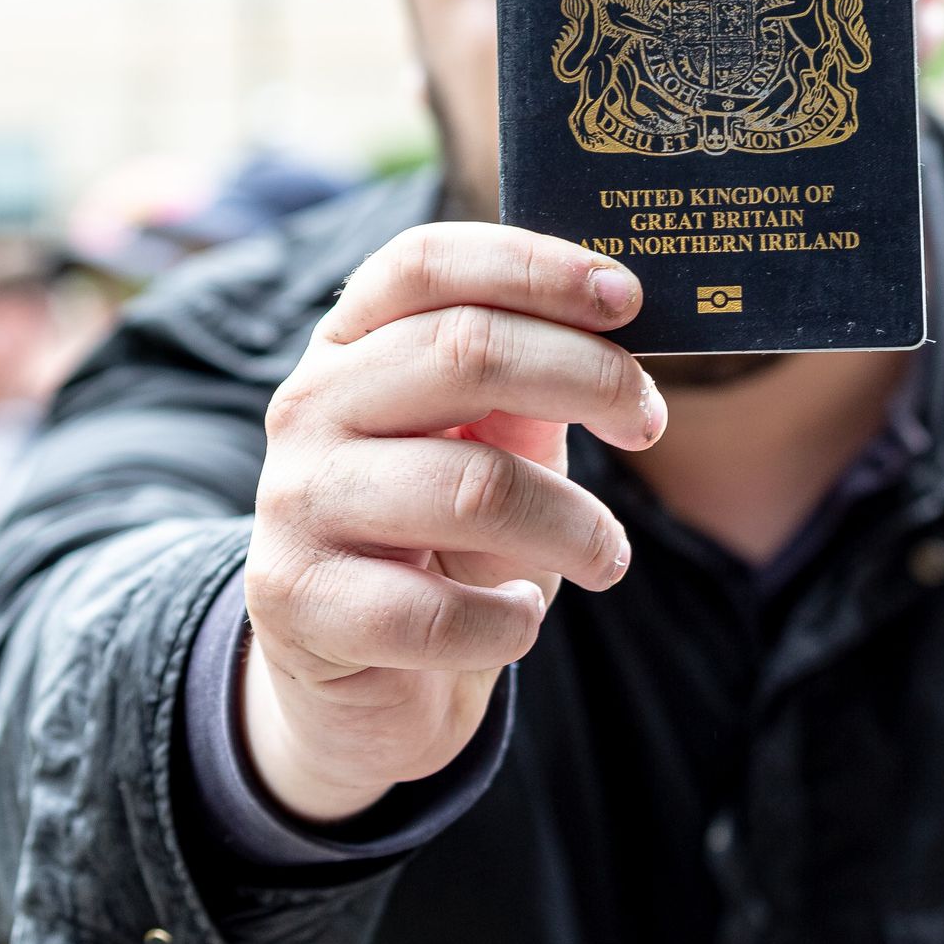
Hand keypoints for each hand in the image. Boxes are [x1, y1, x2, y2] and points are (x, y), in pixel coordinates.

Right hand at [243, 222, 663, 821]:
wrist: (363, 680)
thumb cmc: (444, 543)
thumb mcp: (490, 446)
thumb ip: (532, 387)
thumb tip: (621, 329)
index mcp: (351, 343)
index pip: (425, 263)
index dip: (532, 264)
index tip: (627, 298)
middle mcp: (309, 404)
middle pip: (465, 350)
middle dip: (589, 377)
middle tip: (649, 422)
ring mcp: (294, 499)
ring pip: (473, 486)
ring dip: (576, 526)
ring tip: (607, 556)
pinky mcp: (296, 600)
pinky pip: (437, 611)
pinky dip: (509, 621)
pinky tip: (517, 620)